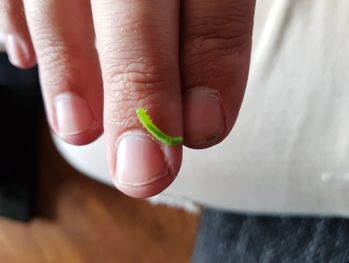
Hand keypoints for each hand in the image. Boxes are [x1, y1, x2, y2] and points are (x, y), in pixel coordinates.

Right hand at [0, 0, 255, 197]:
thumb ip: (207, 30)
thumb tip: (200, 121)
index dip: (211, 63)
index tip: (206, 131)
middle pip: (132, 2)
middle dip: (138, 90)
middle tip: (143, 172)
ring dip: (68, 67)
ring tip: (78, 130)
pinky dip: (18, 17)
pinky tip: (24, 57)